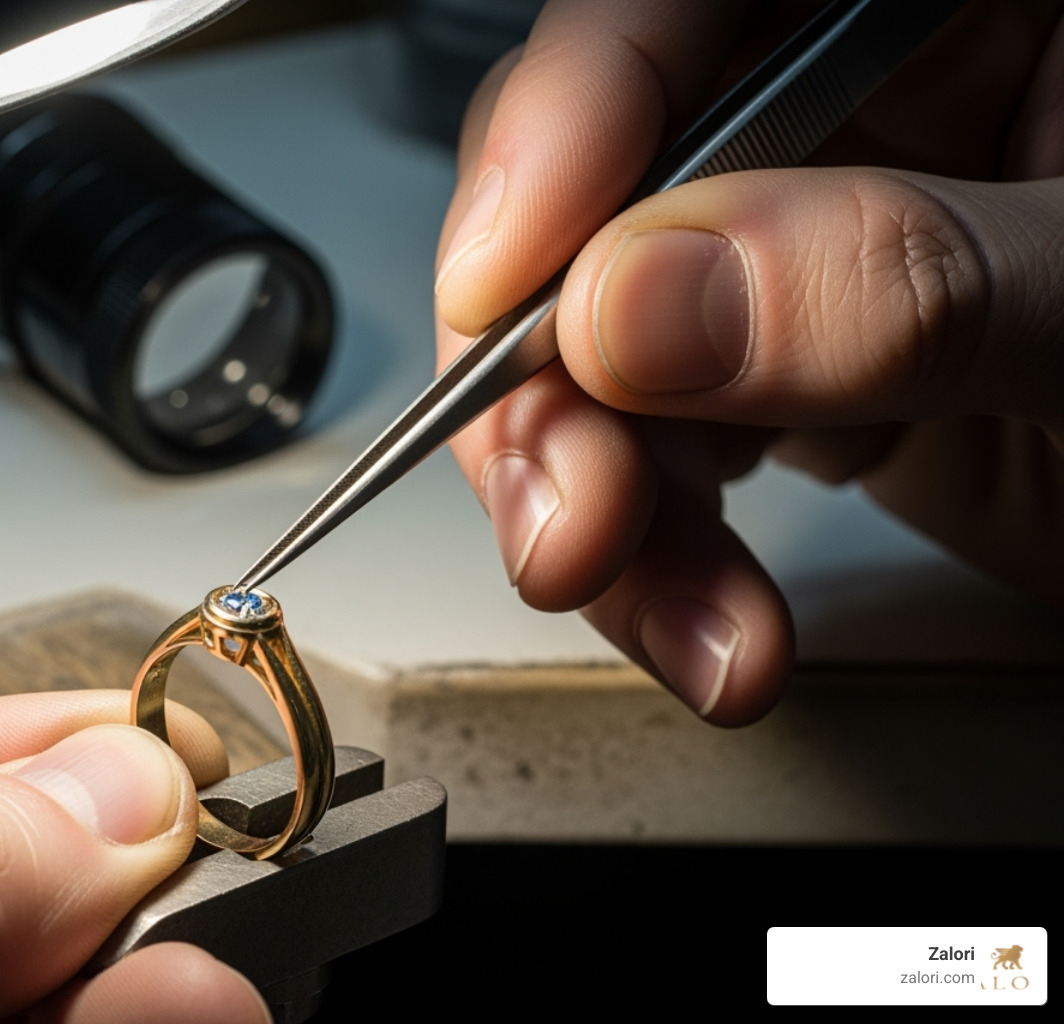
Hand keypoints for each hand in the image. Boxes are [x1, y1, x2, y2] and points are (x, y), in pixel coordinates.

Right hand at [435, 0, 1063, 724]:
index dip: (573, 117)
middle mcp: (870, 106)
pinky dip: (654, 553)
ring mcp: (814, 245)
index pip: (703, 1)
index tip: (513, 281)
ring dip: (591, 491)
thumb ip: (913, 284)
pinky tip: (710, 621)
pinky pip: (655, 441)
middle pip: (607, 185)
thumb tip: (651, 294)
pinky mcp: (794, 374)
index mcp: (977, 5)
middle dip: (555, 367)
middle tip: (568, 501)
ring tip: (643, 593)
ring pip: (598, 340)